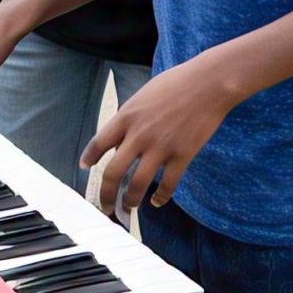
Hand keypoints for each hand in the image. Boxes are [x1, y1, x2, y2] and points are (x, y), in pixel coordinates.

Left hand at [80, 59, 235, 215]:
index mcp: (126, 116)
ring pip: (137, 183)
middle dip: (106, 194)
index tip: (84, 168)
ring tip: (128, 208)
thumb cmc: (175, 84)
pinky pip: (167, 184)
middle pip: (113, 171)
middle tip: (105, 206)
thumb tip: (123, 139)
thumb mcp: (143, 96)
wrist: (207, 84)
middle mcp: (139, 134)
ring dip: (130, 200)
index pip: (99, 142)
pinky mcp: (182, 155)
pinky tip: (156, 202)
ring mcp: (160, 147)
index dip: (89, 158)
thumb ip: (131, 117)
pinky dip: (160, 197)